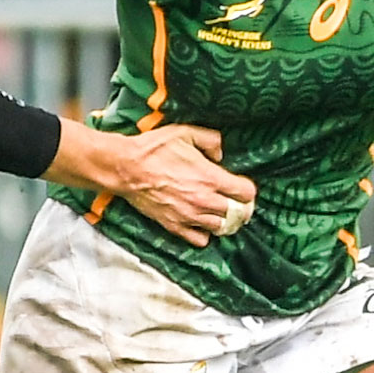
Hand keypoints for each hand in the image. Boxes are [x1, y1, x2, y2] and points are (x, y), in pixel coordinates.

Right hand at [104, 124, 258, 247]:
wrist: (126, 168)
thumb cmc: (153, 149)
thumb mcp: (186, 132)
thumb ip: (211, 140)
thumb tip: (220, 153)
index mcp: (211, 178)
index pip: (246, 193)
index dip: (247, 190)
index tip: (241, 187)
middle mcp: (204, 201)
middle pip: (238, 214)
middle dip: (240, 207)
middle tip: (235, 202)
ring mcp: (190, 216)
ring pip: (221, 228)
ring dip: (224, 221)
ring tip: (218, 212)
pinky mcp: (175, 226)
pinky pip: (200, 240)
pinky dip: (204, 234)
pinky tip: (200, 223)